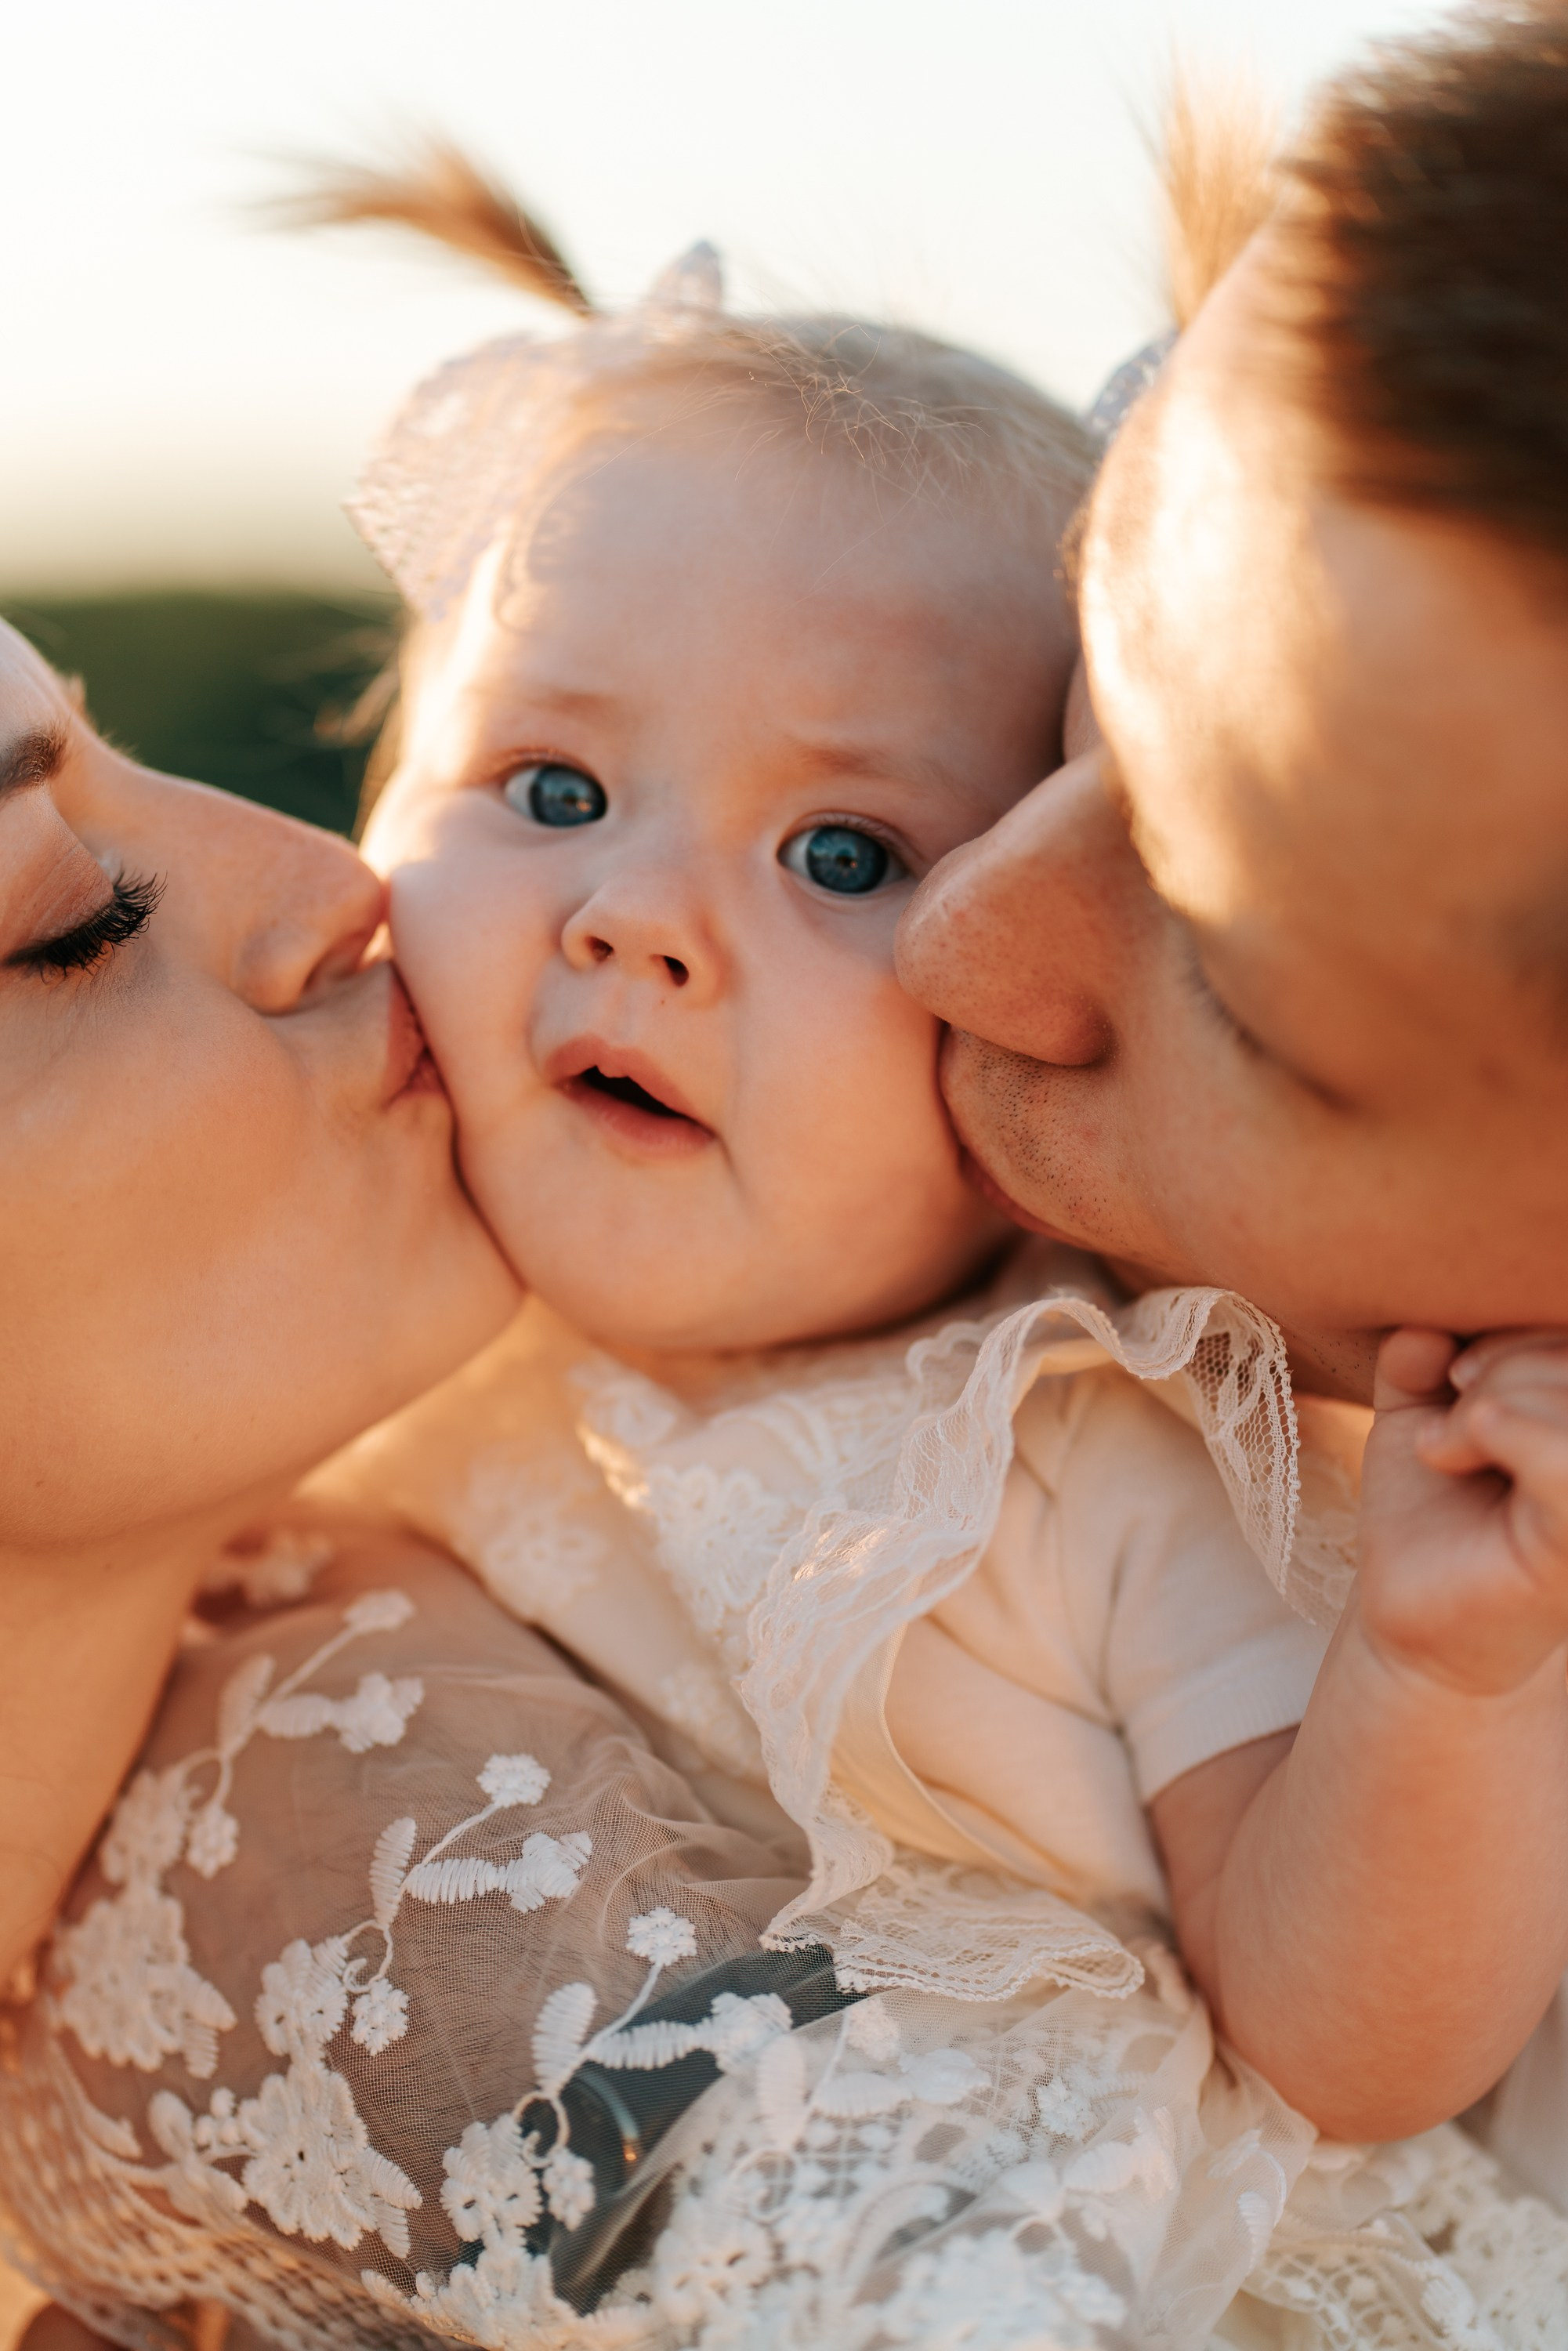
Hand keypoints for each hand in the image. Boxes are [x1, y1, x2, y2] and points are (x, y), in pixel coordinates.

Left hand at [1358, 1327, 1567, 1693]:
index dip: (1514, 1330)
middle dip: (1498, 1364)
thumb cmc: (1428, 1510)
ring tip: (1441, 1445)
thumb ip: (1424, 1359)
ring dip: (1491, 1397)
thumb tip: (1424, 1329)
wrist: (1409, 1611)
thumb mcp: (1419, 1412)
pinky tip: (1448, 1449)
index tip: (1453, 1369)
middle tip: (1444, 1419)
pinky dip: (1503, 1429)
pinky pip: (1566, 1460)